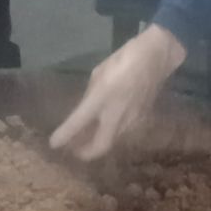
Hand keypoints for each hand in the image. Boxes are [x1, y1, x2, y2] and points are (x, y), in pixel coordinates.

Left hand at [50, 24, 186, 160]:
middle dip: (85, 152)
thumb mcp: (99, 73)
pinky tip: (106, 127)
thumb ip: (91, 95)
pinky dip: (110, 134)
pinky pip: (122, 133)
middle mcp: (116, 115)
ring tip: (87, 139)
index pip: (78, 123)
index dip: (64, 135)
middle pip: (100, 146)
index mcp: (101, 99)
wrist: (157, 57)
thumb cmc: (124, 59)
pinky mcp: (142, 120)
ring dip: (98, 143)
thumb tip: (86, 109)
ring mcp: (132, 120)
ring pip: (112, 141)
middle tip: (74, 150)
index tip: (53, 144)